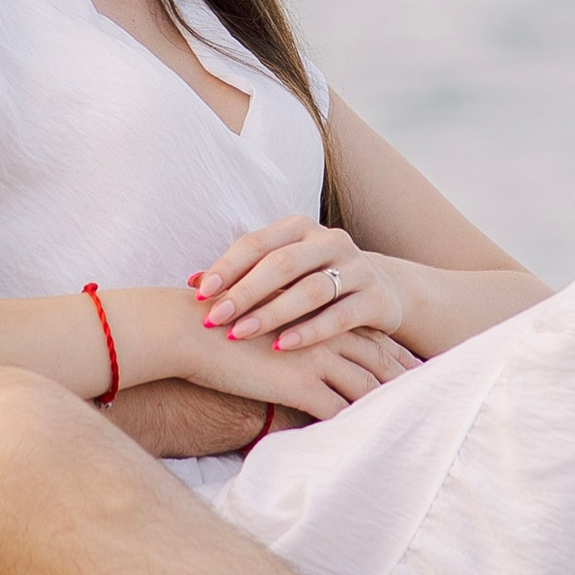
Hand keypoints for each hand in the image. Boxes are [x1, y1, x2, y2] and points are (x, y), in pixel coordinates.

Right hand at [177, 305, 413, 421]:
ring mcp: (316, 358)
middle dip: (405, 378)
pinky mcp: (300, 385)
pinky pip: (338, 412)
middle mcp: (325, 332)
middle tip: (434, 394)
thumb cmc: (214, 323)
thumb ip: (282, 326)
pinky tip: (369, 444)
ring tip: (410, 426)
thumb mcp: (258, 315)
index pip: (368, 333)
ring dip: (389, 408)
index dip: (393, 350)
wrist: (188, 329)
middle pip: (379, 359)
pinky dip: (356, 428)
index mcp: (317, 312)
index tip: (415, 364)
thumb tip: (286, 344)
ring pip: (367, 389)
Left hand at [191, 216, 405, 355]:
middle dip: (244, 292)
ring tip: (241, 334)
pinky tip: (283, 346)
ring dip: (272, 313)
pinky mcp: (376, 298)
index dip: (227, 267)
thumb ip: (242, 274)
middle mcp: (330, 241)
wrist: (384, 291)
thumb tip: (190, 283)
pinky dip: (310, 332)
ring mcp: (357, 268)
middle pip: (282, 264)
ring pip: (310, 290)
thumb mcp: (283, 271)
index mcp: (301, 227)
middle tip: (215, 318)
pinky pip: (340, 316)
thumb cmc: (315, 281)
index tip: (201, 293)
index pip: (257, 242)